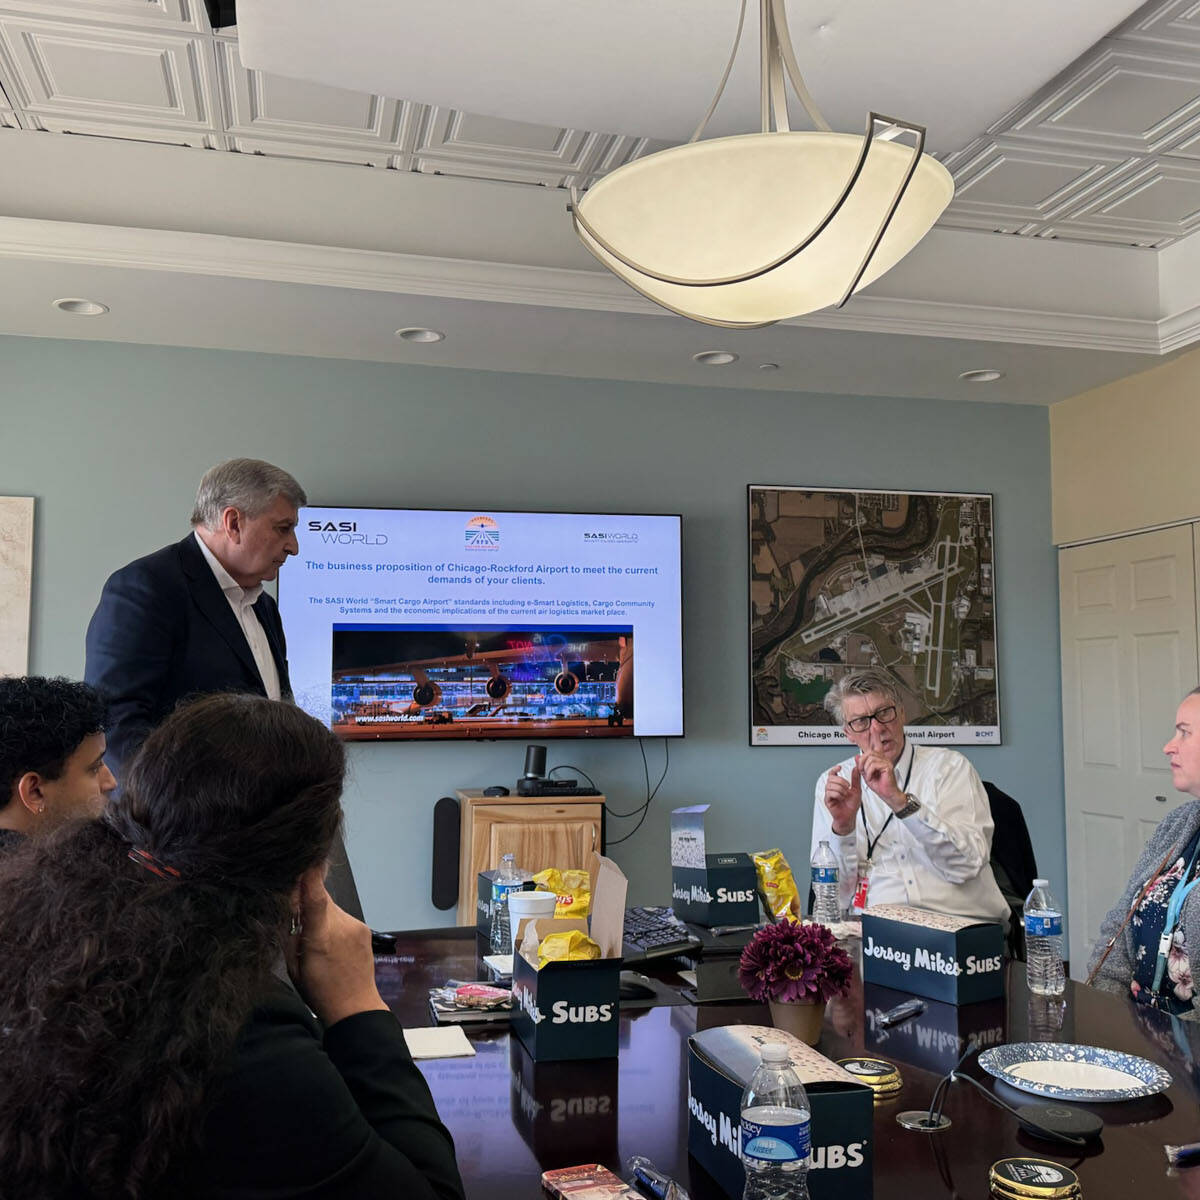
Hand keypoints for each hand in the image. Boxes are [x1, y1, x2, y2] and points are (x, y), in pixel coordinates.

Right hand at [289, 866, 387, 1026]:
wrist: (355, 1006)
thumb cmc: (318, 992)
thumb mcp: (294, 966)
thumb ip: (291, 933)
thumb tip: (289, 904)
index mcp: (320, 938)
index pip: (315, 897)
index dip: (310, 875)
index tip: (306, 856)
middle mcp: (341, 926)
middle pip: (320, 896)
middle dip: (306, 898)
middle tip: (295, 913)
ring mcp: (356, 925)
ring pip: (331, 906)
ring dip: (320, 913)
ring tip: (316, 937)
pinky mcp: (364, 927)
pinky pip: (342, 916)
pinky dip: (332, 921)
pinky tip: (331, 942)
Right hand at [824, 764, 861, 835]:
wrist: (850, 816)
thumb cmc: (852, 805)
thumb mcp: (856, 790)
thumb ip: (855, 779)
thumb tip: (856, 768)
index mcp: (837, 785)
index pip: (832, 774)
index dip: (834, 769)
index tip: (840, 767)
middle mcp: (831, 789)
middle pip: (830, 778)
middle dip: (841, 781)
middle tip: (848, 786)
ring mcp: (828, 795)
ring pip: (830, 785)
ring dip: (840, 789)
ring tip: (845, 794)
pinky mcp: (827, 801)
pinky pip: (830, 793)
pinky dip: (837, 795)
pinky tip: (841, 798)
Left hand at [854, 752, 904, 806]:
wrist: (888, 794)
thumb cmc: (880, 786)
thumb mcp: (866, 774)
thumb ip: (861, 765)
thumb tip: (856, 757)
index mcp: (880, 759)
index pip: (869, 751)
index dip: (862, 757)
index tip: (860, 767)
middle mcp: (884, 759)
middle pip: (869, 753)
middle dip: (862, 762)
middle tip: (862, 771)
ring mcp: (887, 762)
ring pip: (871, 759)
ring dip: (866, 769)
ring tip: (868, 776)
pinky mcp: (888, 767)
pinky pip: (874, 765)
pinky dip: (869, 772)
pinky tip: (870, 778)